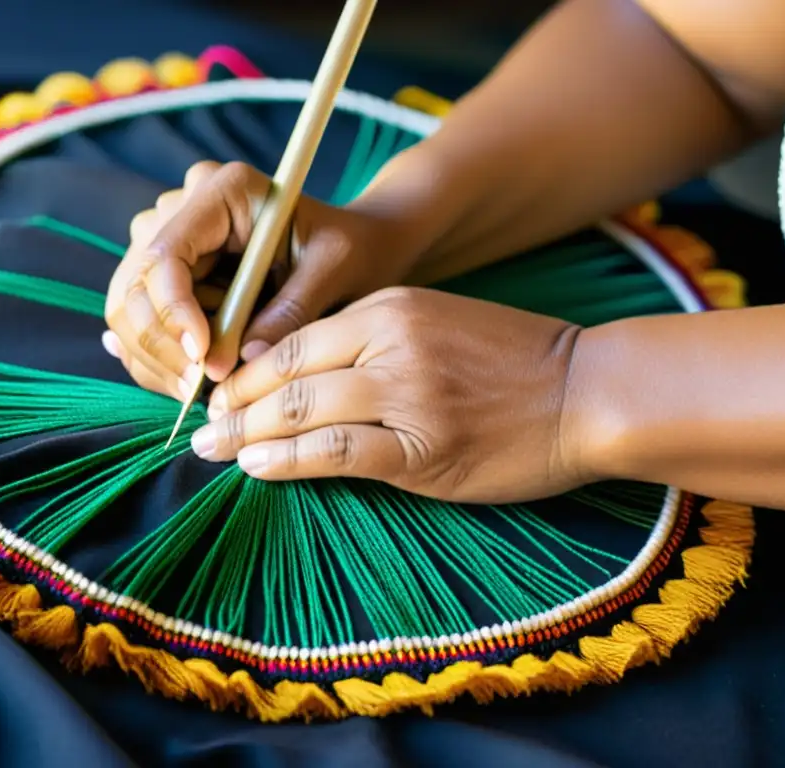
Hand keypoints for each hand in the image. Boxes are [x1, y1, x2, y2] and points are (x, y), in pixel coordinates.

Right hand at [103, 160, 419, 399]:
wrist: (354, 247)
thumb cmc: (351, 250)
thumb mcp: (334, 272)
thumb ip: (291, 310)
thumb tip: (243, 360)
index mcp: (224, 190)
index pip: (167, 252)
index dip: (174, 311)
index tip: (204, 358)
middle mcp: (184, 208)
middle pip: (135, 284)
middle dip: (162, 346)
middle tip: (200, 390)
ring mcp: (168, 239)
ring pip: (127, 309)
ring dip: (156, 360)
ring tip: (201, 392)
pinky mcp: (167, 274)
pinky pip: (140, 323)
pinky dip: (157, 359)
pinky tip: (189, 380)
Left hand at [189, 287, 593, 504]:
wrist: (587, 389)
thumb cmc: (511, 360)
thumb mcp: (435, 321)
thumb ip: (371, 340)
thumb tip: (302, 374)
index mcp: (389, 307)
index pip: (292, 338)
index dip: (245, 370)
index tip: (219, 392)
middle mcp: (390, 343)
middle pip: (285, 373)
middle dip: (232, 403)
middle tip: (198, 426)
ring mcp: (407, 395)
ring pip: (302, 411)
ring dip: (246, 433)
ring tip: (211, 449)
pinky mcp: (423, 448)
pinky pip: (337, 453)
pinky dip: (288, 461)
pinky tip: (256, 466)